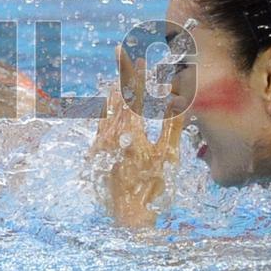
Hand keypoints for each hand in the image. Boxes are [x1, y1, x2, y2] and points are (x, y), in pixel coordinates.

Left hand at [90, 45, 186, 226]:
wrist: (129, 217)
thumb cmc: (153, 188)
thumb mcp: (168, 155)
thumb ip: (171, 124)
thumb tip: (177, 98)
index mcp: (130, 133)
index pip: (133, 95)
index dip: (135, 75)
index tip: (137, 57)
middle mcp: (110, 136)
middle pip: (116, 98)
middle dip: (122, 77)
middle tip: (120, 52)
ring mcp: (99, 146)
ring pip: (106, 112)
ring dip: (114, 94)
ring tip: (119, 80)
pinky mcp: (94, 156)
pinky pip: (99, 128)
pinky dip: (106, 114)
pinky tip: (111, 109)